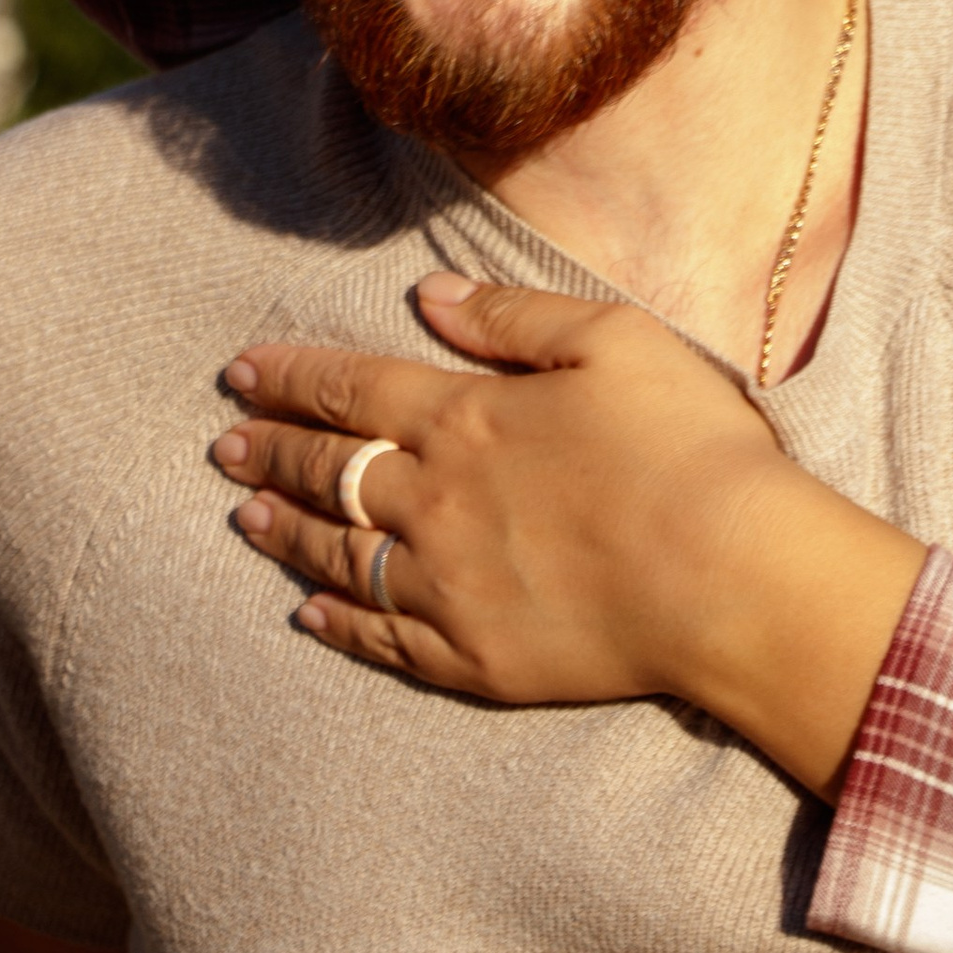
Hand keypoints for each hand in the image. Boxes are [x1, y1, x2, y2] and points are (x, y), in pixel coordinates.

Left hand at [212, 275, 926, 786]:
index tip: (240, 371)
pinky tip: (309, 613)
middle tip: (224, 444)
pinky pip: (382, 638)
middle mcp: (437, 504)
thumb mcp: (614, 340)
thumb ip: (514, 317)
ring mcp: (449, 588)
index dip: (290, 378)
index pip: (353, 390)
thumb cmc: (688, 445)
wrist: (729, 576)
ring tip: (245, 516)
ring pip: (340, 556)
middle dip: (272, 451)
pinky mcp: (475, 658)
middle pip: (331, 472)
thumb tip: (430, 295)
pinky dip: (337, 622)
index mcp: (468, 419)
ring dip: (286, 532)